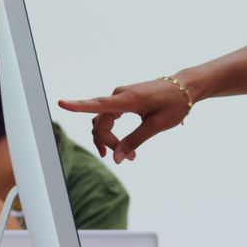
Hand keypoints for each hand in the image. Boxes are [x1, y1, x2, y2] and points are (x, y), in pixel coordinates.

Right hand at [57, 78, 191, 163]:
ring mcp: (120, 97)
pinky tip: (121, 145)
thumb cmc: (175, 103)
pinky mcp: (123, 100)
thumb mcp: (157, 125)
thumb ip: (134, 141)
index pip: (97, 104)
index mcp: (128, 99)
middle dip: (109, 142)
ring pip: (103, 122)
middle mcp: (119, 95)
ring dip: (110, 139)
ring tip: (130, 156)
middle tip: (131, 158)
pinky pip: (108, 117)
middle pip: (100, 122)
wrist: (185, 87)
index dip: (77, 106)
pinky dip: (113, 132)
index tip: (61, 103)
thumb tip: (116, 159)